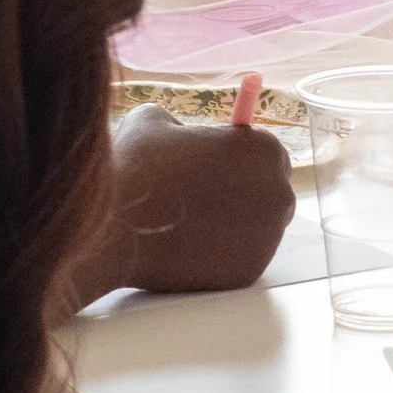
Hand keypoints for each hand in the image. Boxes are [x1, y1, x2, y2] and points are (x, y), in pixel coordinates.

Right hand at [65, 105, 296, 304]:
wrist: (113, 225)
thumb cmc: (136, 166)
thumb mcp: (153, 121)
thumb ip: (180, 125)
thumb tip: (179, 133)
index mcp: (264, 150)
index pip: (267, 155)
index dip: (241, 162)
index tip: (220, 170)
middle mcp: (278, 193)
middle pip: (270, 193)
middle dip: (245, 195)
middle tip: (208, 199)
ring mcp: (267, 236)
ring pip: (257, 229)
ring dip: (234, 226)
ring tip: (192, 223)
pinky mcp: (249, 271)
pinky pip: (241, 259)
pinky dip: (221, 255)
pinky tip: (190, 247)